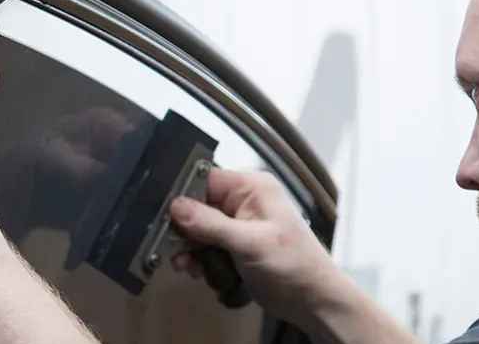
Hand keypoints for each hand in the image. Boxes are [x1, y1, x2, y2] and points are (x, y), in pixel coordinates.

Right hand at [169, 168, 341, 322]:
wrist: (312, 300)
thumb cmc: (295, 265)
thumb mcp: (249, 242)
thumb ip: (211, 224)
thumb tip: (177, 207)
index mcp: (252, 188)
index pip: (204, 178)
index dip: (182, 195)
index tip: (165, 214)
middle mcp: (244, 201)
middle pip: (197, 204)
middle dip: (183, 228)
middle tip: (171, 245)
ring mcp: (238, 224)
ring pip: (198, 227)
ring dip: (188, 246)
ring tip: (185, 263)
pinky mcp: (234, 245)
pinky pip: (206, 245)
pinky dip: (198, 257)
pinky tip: (196, 269)